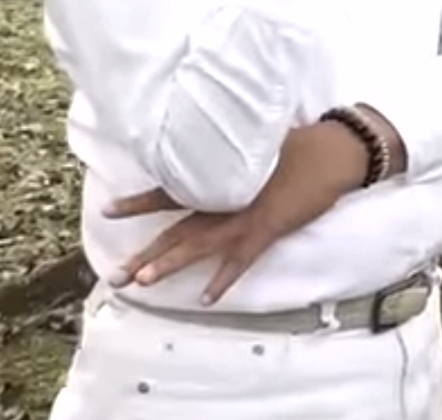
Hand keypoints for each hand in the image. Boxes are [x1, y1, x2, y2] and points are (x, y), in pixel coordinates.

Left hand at [103, 121, 369, 302]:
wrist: (332, 152)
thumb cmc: (299, 143)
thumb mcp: (256, 142)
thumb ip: (228, 154)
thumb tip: (205, 154)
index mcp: (220, 176)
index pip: (170, 191)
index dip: (139, 203)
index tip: (108, 211)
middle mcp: (224, 199)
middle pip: (177, 230)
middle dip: (145, 253)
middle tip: (115, 275)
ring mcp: (244, 216)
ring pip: (199, 246)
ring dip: (170, 265)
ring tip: (142, 283)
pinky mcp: (267, 229)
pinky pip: (240, 261)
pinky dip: (223, 280)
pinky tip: (207, 299)